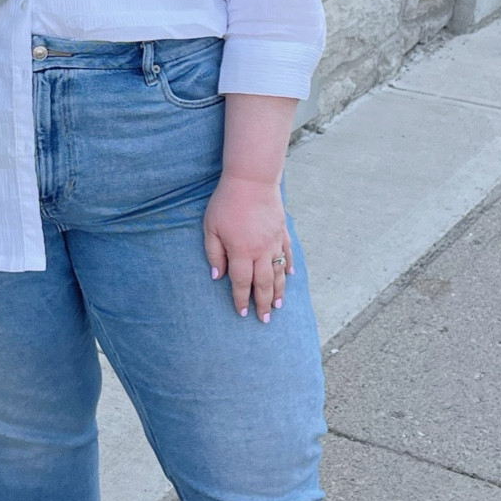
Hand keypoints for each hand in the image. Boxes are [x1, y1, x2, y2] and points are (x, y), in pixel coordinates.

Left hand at [203, 174, 292, 321]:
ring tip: (278, 306)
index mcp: (241, 252)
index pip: (241, 283)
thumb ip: (214, 253)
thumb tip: (217, 276)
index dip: (241, 299)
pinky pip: (288, 253)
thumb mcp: (211, 228)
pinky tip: (290, 276)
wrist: (251, 180)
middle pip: (263, 283)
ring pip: (279, 272)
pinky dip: (289, 266)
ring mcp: (274, 242)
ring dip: (279, 291)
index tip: (242, 313)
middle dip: (263, 303)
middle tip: (265, 319)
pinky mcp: (282, 231)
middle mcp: (261, 252)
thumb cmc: (226, 203)